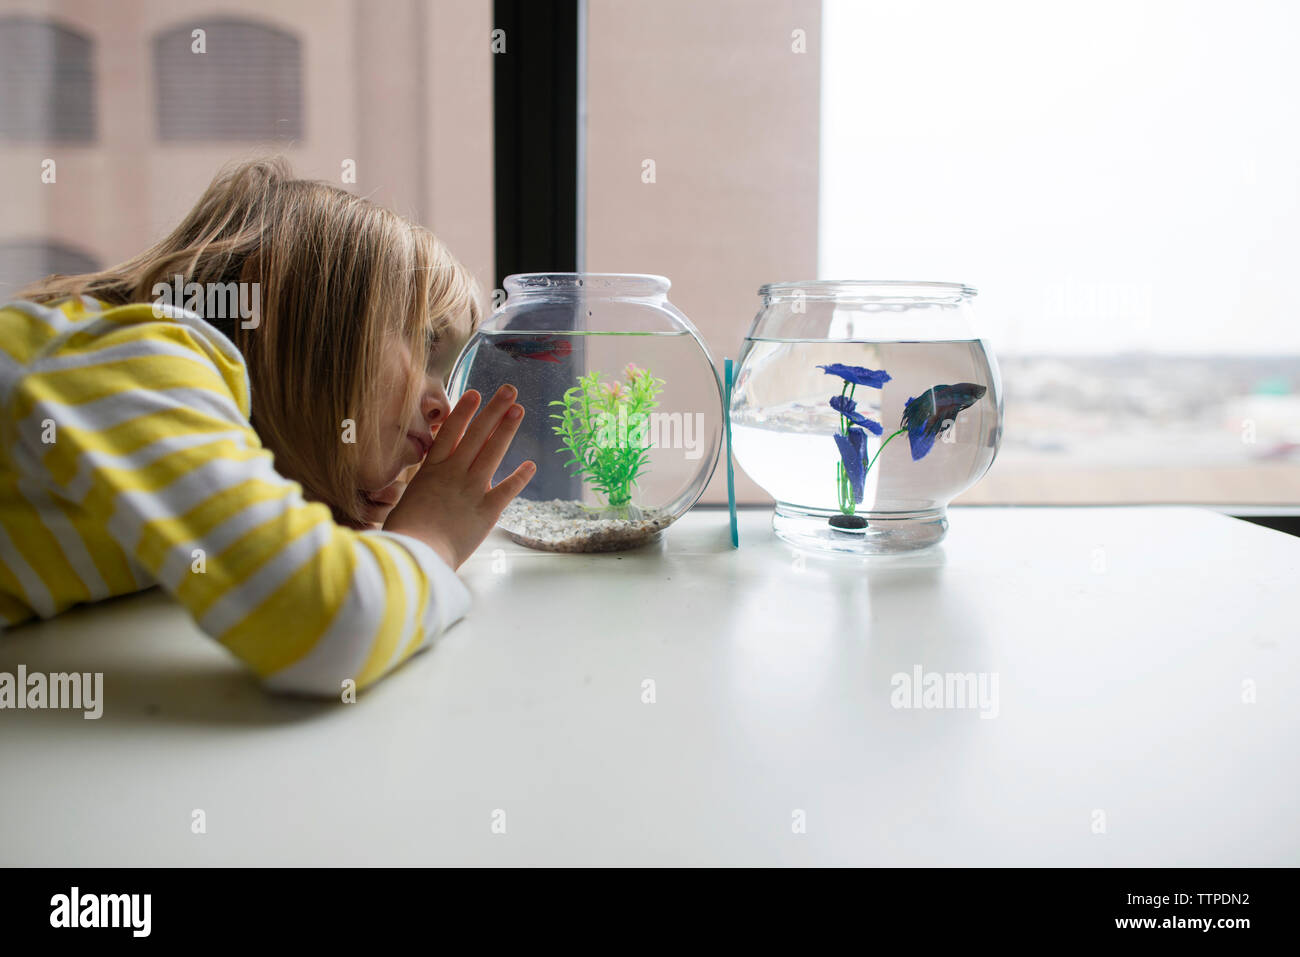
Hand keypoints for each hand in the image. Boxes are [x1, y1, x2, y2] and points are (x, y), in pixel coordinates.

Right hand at [382, 385, 534, 568]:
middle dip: (494, 410)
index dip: (463, 411)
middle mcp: (453, 474)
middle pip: (476, 435)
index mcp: (430, 471)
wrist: (417, 554)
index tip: (475, 393)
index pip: (449, 433)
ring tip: (519, 409)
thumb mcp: (408, 502)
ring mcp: (471, 490)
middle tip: (510, 390)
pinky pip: (507, 489)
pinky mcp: (486, 511)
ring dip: (507, 429)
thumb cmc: (405, 533)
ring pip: (492, 453)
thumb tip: (426, 487)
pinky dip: (520, 477)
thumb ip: (422, 489)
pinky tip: (531, 465)